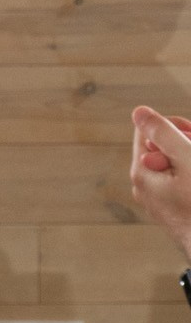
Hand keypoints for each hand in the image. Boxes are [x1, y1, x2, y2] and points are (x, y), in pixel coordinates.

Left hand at [129, 104, 190, 258]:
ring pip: (176, 165)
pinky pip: (181, 182)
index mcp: (142, 173)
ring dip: (190, 158)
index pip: (148, 130)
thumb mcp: (187, 160)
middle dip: (186, 144)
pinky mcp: (174, 210)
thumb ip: (163, 134)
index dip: (174, 126)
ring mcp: (160, 201)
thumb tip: (138, 112)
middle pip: (162, 148)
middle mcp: (145, 187)